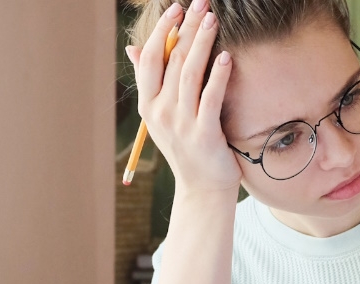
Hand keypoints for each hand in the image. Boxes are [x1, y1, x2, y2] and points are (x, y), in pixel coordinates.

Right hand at [125, 0, 241, 197]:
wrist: (203, 188)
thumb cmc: (187, 146)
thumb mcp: (162, 115)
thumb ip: (150, 81)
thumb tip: (133, 48)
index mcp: (148, 104)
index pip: (151, 58)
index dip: (163, 31)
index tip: (176, 8)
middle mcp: (160, 112)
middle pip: (172, 61)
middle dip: (186, 29)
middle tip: (201, 4)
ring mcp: (181, 124)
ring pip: (190, 74)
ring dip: (202, 43)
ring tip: (213, 20)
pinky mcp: (204, 134)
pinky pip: (210, 98)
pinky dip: (218, 76)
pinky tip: (226, 56)